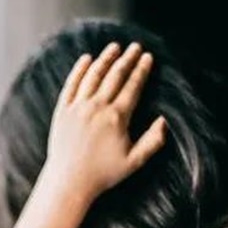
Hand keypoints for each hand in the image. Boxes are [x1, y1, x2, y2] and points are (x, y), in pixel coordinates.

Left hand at [45, 42, 166, 199]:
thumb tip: (164, 120)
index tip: (147, 57)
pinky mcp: (63, 110)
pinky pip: (72, 84)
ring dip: (105, 59)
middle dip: (127, 59)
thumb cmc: (103, 174)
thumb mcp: (134, 161)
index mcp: (117, 118)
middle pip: (115, 76)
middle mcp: (97, 107)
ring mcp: (78, 107)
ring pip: (93, 75)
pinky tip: (86, 59)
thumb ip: (153, 141)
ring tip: (114, 47)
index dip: (141, 70)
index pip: (132, 86)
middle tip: (135, 47)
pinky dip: (79, 70)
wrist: (69, 180)